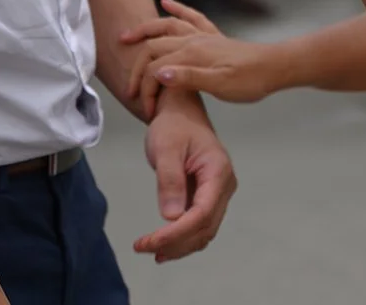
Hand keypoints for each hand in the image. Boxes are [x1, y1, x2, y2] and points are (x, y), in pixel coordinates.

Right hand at [122, 0, 281, 116]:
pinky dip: (177, 7)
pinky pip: (191, 17)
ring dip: (146, 30)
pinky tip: (166, 1)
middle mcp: (194, 40)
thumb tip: (158, 75)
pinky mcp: (214, 36)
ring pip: (167, 26)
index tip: (148, 109)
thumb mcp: (219, 85)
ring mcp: (204, 36)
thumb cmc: (250, 80)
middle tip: (129, 89)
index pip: (156, 68)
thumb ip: (188, 78)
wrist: (275, 68)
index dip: (147, 89)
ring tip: (127, 37)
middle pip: (155, 47)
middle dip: (138, 67)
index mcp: (192, 54)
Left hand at [133, 94, 236, 262]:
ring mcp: (217, 193)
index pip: (202, 213)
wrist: (181, 114)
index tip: (150, 242)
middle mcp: (224, 186)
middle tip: (142, 247)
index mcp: (218, 171)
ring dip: (179, 246)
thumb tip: (171, 217)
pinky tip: (163, 247)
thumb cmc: (173, 126)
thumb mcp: (166, 148)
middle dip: (175, 243)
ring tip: (150, 251)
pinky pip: (199, 225)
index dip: (177, 233)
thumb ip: (169, 180)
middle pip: (205, 227)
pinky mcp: (207, 198)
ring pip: (204, 231)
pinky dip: (182, 239)